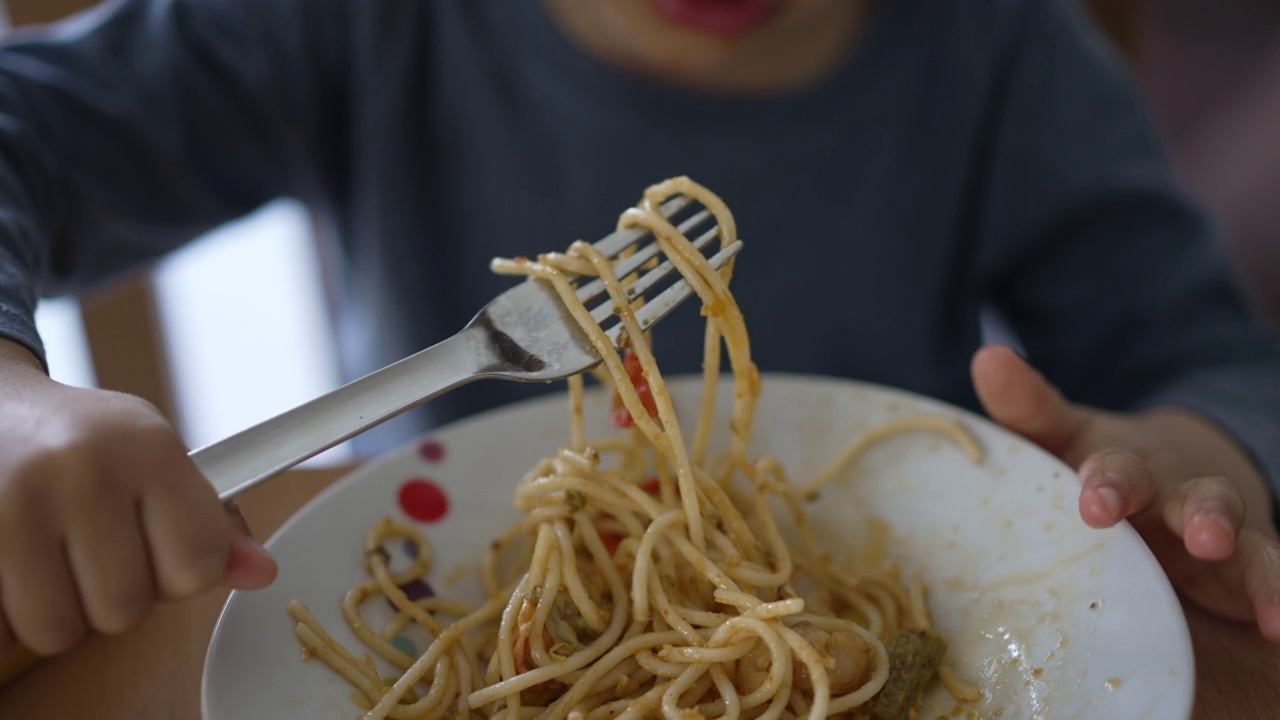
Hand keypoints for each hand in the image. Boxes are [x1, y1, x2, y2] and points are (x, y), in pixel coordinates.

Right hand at [0, 340, 276, 657]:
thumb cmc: (86, 443)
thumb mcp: (158, 460)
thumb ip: (214, 523)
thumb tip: (263, 572)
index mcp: (150, 449)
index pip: (200, 564)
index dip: (184, 574)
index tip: (161, 550)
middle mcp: (87, 470)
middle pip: (126, 609)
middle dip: (112, 594)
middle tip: (94, 552)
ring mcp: (18, 501)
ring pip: (60, 630)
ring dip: (58, 610)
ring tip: (52, 561)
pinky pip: (0, 633)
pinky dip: (5, 619)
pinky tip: (12, 571)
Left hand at [971, 344, 1279, 641]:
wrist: (1184, 472)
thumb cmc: (1105, 467)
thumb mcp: (1064, 439)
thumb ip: (1028, 407)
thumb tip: (988, 357)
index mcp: (1126, 468)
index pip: (1116, 470)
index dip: (1107, 484)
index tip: (1094, 504)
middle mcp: (1180, 496)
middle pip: (1197, 499)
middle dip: (1202, 515)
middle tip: (1201, 536)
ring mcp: (1220, 531)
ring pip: (1243, 539)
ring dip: (1252, 561)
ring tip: (1265, 595)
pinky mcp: (1249, 567)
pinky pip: (1271, 578)